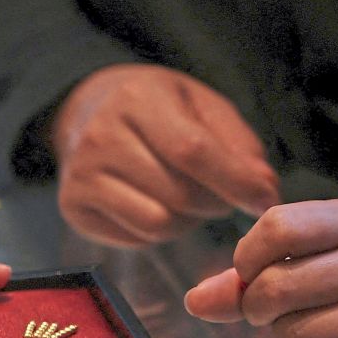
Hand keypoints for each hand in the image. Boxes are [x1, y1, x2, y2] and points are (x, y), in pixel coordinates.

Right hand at [50, 64, 280, 246]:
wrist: (87, 111)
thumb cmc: (157, 108)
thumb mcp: (201, 105)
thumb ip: (238, 144)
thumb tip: (264, 191)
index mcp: (136, 99)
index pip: (191, 150)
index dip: (235, 181)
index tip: (265, 201)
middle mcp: (100, 137)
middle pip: (178, 195)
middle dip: (214, 204)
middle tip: (219, 195)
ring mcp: (80, 176)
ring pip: (157, 224)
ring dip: (186, 222)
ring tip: (185, 200)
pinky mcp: (72, 208)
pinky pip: (135, 239)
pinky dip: (157, 232)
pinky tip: (154, 205)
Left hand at [184, 199, 337, 337]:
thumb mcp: (310, 256)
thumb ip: (246, 275)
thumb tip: (194, 301)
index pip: (276, 227)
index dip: (247, 258)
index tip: (251, 273)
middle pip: (275, 288)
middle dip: (257, 309)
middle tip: (273, 312)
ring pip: (292, 334)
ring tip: (314, 328)